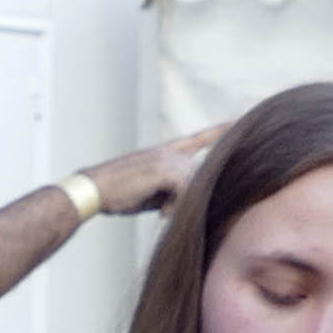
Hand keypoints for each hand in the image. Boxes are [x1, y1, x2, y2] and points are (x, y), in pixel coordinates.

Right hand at [86, 123, 225, 214]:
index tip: (239, 121)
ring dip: (181, 205)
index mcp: (166, 151)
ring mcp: (168, 158)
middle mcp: (170, 151)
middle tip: (167, 211)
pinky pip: (186, 191)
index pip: (200, 138)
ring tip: (162, 211)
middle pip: (200, 176)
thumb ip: (175, 190)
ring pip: (194, 185)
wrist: (94, 189)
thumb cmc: (119, 194)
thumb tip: (193, 200)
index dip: (220, 130)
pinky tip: (162, 211)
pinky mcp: (164, 169)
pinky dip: (176, 206)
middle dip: (189, 198)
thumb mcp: (153, 191)